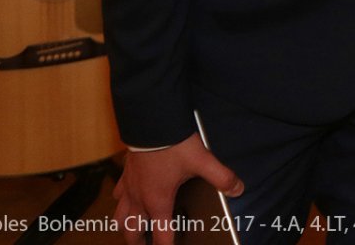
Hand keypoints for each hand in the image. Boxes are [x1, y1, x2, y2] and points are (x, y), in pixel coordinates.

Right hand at [114, 133, 242, 244]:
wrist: (152, 122)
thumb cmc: (173, 144)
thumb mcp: (202, 161)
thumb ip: (221, 177)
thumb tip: (237, 189)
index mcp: (158, 202)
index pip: (161, 235)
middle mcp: (140, 198)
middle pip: (132, 231)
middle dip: (138, 243)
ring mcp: (130, 187)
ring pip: (119, 216)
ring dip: (125, 226)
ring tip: (131, 231)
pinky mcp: (125, 173)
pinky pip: (117, 194)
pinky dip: (121, 202)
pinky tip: (125, 200)